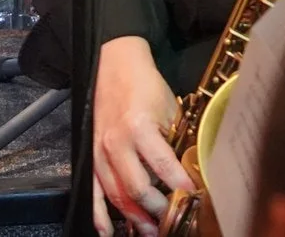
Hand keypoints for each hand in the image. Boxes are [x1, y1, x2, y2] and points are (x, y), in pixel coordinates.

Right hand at [92, 36, 191, 236]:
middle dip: (158, 209)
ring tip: (151, 231)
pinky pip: (92, 193)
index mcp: (139, 128)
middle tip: (174, 219)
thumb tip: (190, 168)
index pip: (163, 166)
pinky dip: (100, 215)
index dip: (180, 185)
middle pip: (138, 189)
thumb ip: (175, 139)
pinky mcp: (90, 157)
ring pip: (117, 196)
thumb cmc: (145, 86)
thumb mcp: (169, 108)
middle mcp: (117, 144)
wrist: (114, 66)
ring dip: (135, 217)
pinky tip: (109, 231)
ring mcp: (100, 153)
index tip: (194, 196)